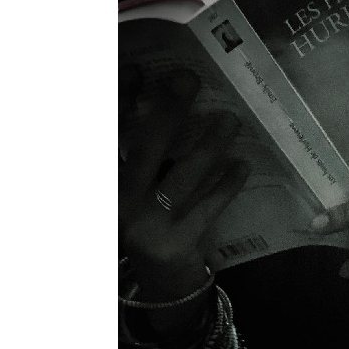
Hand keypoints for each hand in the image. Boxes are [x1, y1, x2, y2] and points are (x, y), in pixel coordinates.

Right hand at [119, 68, 247, 298]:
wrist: (158, 280)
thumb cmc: (148, 218)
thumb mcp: (133, 187)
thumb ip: (140, 152)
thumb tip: (168, 97)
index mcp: (106, 183)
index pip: (107, 134)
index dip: (118, 100)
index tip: (136, 69)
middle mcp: (118, 202)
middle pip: (145, 147)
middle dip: (168, 110)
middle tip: (188, 79)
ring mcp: (148, 224)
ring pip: (183, 176)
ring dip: (210, 145)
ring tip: (230, 120)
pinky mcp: (176, 245)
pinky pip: (208, 208)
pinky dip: (227, 185)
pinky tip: (241, 164)